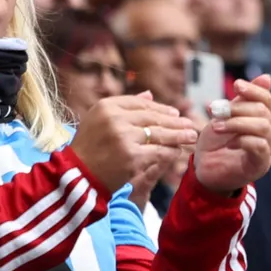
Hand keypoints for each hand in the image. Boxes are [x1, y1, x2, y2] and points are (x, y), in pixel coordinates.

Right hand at [70, 92, 199, 195]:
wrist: (79, 176)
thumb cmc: (89, 148)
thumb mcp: (99, 120)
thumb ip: (125, 106)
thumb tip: (150, 94)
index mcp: (106, 106)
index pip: (140, 103)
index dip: (160, 108)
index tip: (175, 112)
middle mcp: (114, 118)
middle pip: (153, 117)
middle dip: (174, 121)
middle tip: (189, 124)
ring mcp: (124, 137)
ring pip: (159, 133)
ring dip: (178, 135)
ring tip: (191, 135)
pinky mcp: (132, 156)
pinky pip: (159, 151)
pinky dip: (171, 151)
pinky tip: (178, 151)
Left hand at [193, 76, 270, 192]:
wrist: (205, 170)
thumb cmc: (217, 143)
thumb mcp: (227, 116)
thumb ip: (243, 99)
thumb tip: (266, 77)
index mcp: (265, 120)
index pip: (267, 100)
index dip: (254, 90)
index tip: (236, 84)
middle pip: (263, 112)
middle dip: (238, 108)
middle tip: (216, 111)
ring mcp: (269, 150)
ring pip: (262, 127)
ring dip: (236, 123)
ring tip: (216, 126)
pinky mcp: (261, 164)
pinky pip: (259, 146)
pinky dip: (241, 140)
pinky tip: (228, 143)